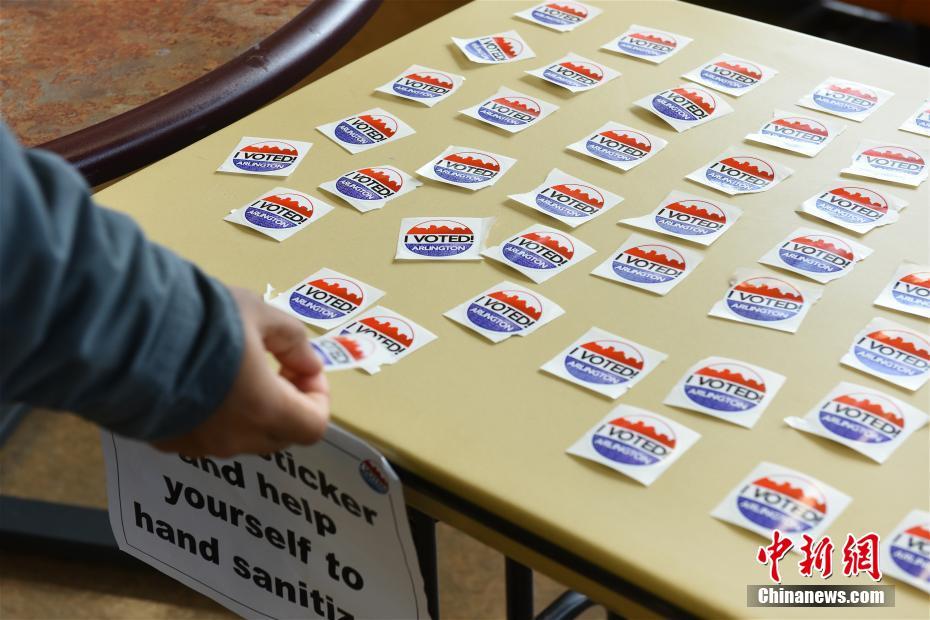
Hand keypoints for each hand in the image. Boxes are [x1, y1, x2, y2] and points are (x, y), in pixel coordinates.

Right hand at [153, 286, 329, 456]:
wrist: (124, 333)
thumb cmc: (202, 321)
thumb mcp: (259, 314)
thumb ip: (293, 341)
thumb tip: (309, 362)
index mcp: (266, 410)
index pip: (314, 425)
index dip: (318, 397)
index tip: (303, 369)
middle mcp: (235, 439)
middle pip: (281, 435)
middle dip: (288, 405)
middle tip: (276, 369)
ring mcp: (198, 445)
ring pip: (243, 439)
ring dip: (252, 413)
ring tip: (236, 373)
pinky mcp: (166, 441)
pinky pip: (205, 437)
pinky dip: (215, 418)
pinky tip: (201, 382)